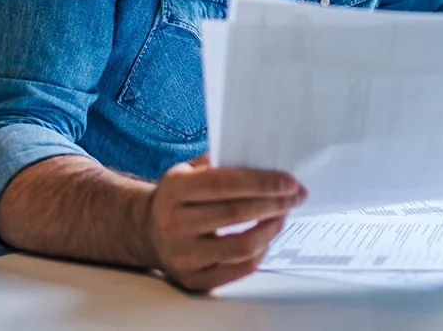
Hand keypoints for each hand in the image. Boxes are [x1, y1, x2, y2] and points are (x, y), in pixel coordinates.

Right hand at [145, 153, 305, 291]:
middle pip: (237, 214)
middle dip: (275, 203)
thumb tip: (268, 162)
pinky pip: (239, 269)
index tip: (289, 181)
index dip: (262, 182)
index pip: (225, 184)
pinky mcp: (193, 279)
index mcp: (173, 191)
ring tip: (283, 214)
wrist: (147, 231)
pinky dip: (261, 251)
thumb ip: (223, 163)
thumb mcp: (190, 170)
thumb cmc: (179, 197)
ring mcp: (182, 256)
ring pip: (242, 246)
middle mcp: (173, 225)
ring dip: (272, 228)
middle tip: (296, 196)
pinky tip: (266, 237)